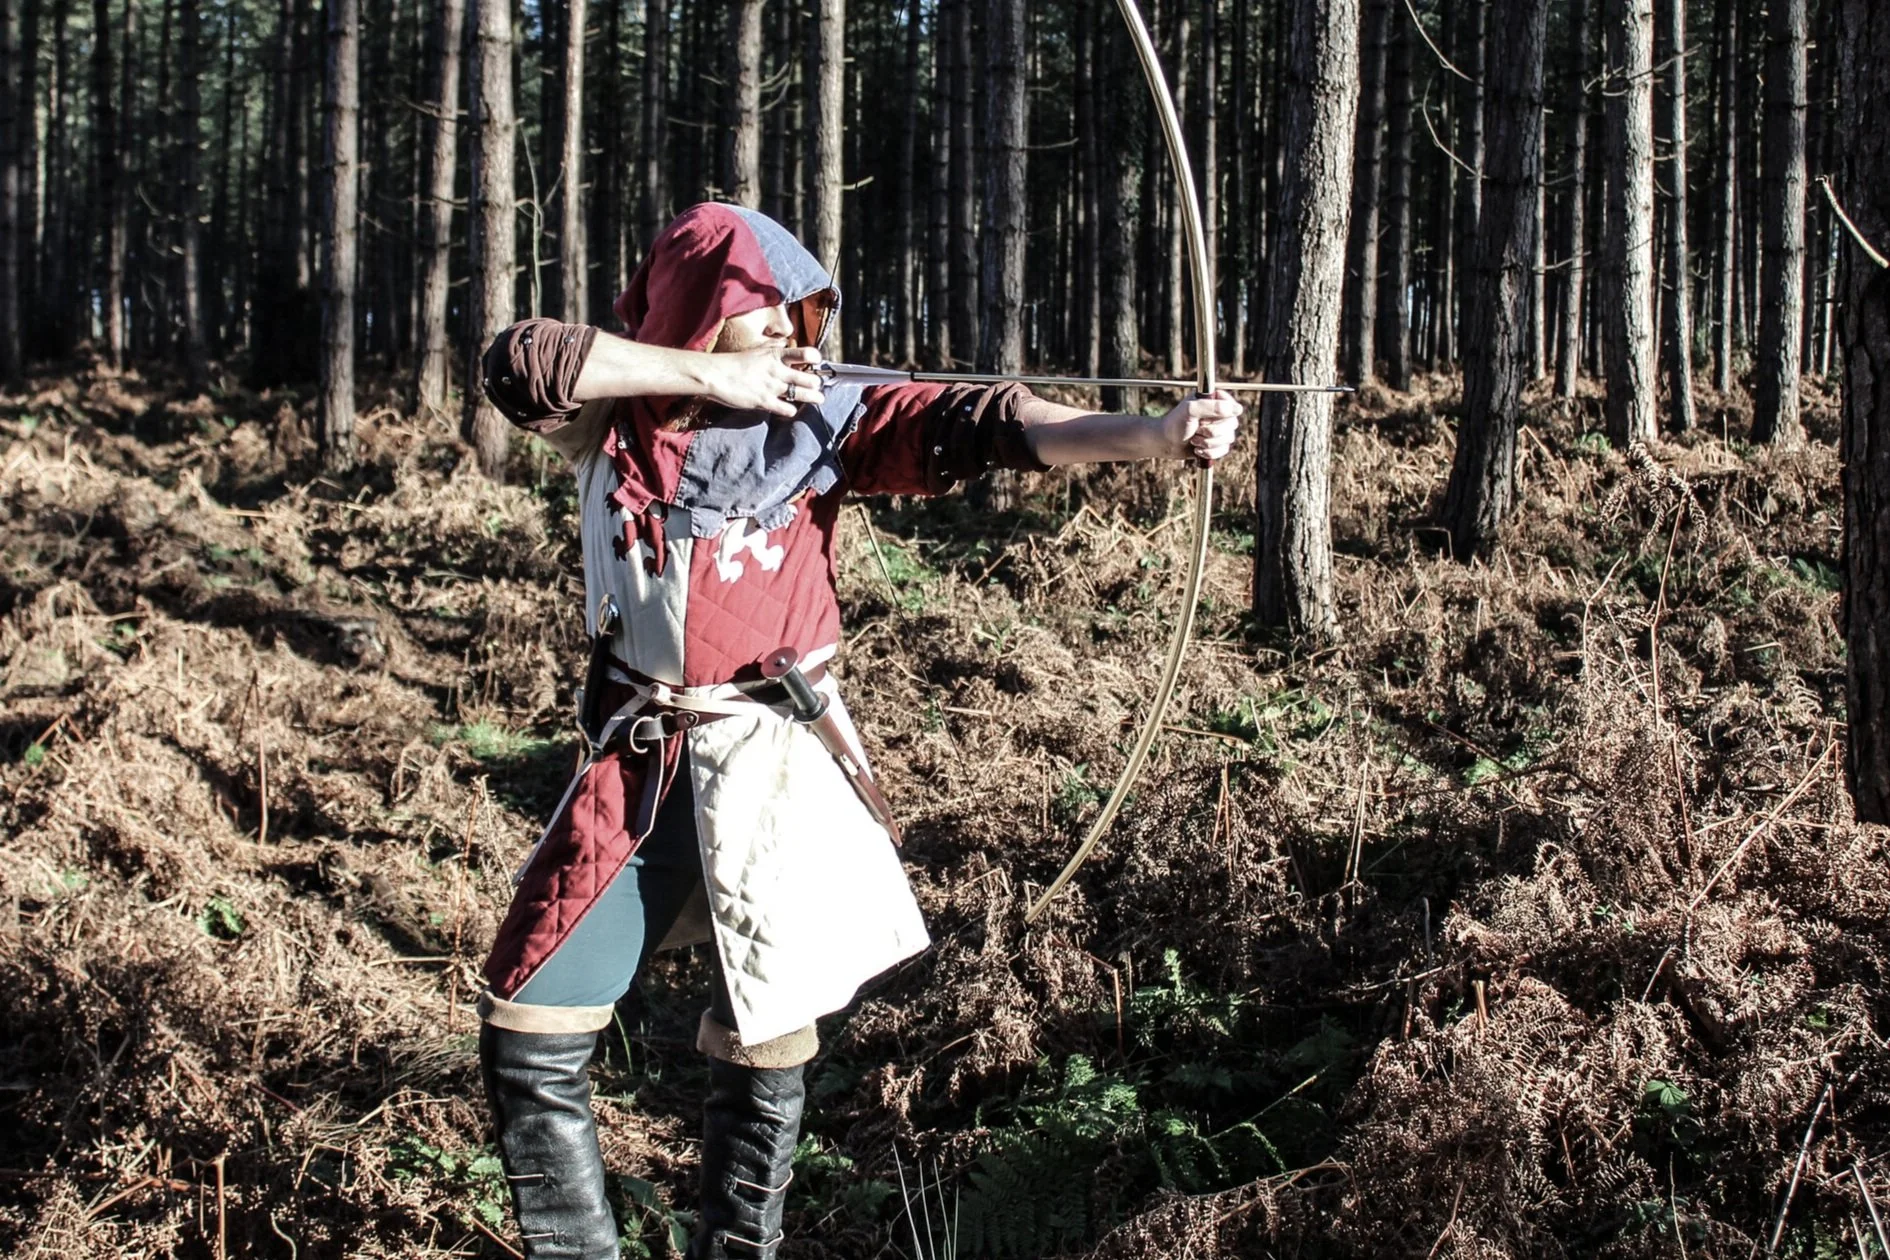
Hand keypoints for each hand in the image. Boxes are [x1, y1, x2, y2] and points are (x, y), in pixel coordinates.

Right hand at [697, 346, 827, 416]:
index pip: (804, 354)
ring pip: (802, 393)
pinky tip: (791, 410)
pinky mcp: (764, 401)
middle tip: (817, 385)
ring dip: (813, 397)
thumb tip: (785, 358)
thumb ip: (773, 356)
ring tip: (819, 398)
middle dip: (816, 382)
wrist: (715, 374)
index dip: (814, 358)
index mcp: (775, 355)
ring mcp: (772, 386)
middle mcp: (777, 370)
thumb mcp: (757, 354)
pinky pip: (786, 408)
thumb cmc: (733, 364)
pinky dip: (791, 410)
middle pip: (808, 378)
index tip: (817, 362)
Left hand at [1159, 390, 1242, 462]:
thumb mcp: (1190, 410)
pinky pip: (1224, 450)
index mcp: (1213, 400)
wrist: (1165, 443)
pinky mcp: (1216, 443)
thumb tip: (1237, 410)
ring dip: (1209, 443)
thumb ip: (1212, 407)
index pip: (1233, 406)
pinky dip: (1210, 452)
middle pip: (1232, 424)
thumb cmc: (1175, 424)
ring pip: (1229, 438)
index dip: (1223, 415)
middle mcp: (1218, 413)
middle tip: (1197, 430)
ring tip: (1194, 440)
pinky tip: (1197, 450)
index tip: (1206, 418)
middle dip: (1213, 432)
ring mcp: (1218, 428)